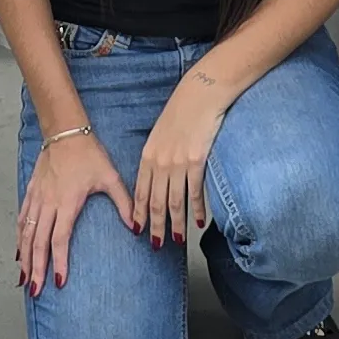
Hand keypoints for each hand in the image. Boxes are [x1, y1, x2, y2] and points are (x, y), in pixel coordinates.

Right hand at [16, 126, 138, 294]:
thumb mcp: (110, 176)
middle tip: (36, 290)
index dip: (59, 262)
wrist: (65, 131)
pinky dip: (19, 237)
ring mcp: (37, 198)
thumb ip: (124, 203)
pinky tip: (18, 251)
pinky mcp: (32, 191)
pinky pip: (21, 218)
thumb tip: (136, 226)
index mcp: (67, 202)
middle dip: (36, 269)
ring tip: (24, 278)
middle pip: (38, 242)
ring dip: (24, 257)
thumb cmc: (88, 152)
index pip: (59, 239)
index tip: (60, 281)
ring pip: (26, 233)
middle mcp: (48, 203)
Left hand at [135, 68, 235, 249]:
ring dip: (175, 224)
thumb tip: (157, 175)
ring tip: (176, 240)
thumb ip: (157, 155)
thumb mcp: (160, 133)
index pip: (140, 192)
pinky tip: (198, 222)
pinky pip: (195, 192)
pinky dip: (197, 210)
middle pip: (156, 202)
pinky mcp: (197, 161)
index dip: (139, 213)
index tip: (138, 229)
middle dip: (155, 226)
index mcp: (148, 155)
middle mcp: (160, 162)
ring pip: (174, 202)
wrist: (200, 94)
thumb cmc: (182, 110)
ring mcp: (178, 163)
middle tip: (156, 245)